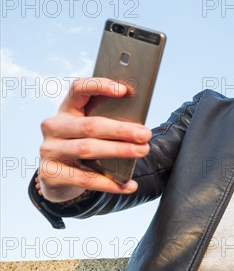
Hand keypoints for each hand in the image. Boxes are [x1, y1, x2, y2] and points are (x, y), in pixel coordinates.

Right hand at [38, 77, 151, 201]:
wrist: (58, 178)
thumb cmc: (84, 146)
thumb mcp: (92, 131)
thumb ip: (109, 123)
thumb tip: (140, 127)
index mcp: (67, 109)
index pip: (79, 89)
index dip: (99, 86)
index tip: (124, 90)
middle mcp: (54, 127)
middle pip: (90, 125)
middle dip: (121, 130)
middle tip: (146, 134)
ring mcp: (49, 150)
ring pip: (88, 148)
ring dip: (119, 151)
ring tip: (142, 151)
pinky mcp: (50, 173)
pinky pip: (85, 178)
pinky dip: (110, 182)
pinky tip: (128, 185)